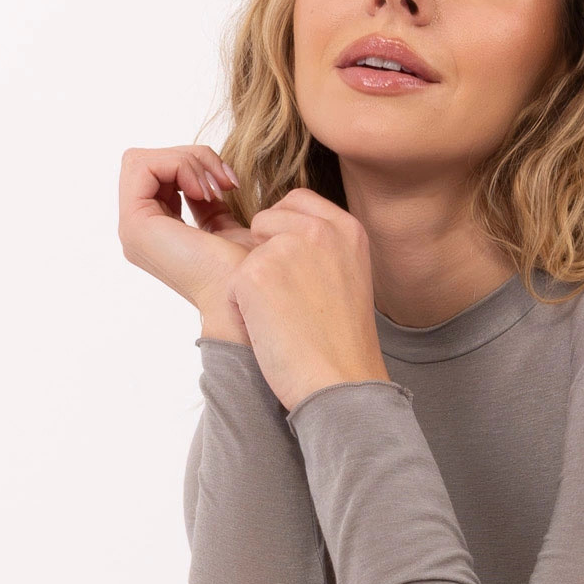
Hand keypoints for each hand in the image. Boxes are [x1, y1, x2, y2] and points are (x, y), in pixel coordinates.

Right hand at [118, 144, 254, 322]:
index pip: (158, 173)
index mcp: (155, 232)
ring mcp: (132, 229)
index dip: (194, 165)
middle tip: (225, 183)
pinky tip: (205, 193)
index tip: (229, 184)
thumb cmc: (246, 268)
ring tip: (218, 189)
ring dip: (188, 162)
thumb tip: (201, 181)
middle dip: (192, 159)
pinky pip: (143, 166)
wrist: (248, 293)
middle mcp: (138, 232)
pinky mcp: (134, 225)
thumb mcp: (223, 224)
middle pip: (148, 163)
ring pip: (143, 161)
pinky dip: (179, 166)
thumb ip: (204, 201)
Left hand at [228, 189, 390, 412]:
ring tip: (285, 318)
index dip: (285, 231)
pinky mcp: (254, 273)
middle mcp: (317, 229)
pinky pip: (232, 282)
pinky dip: (243, 309)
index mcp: (346, 228)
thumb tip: (285, 236)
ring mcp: (284, 248)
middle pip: (266, 219)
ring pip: (247, 252)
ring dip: (255, 284)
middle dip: (266, 254)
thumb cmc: (344, 344)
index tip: (295, 269)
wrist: (341, 383)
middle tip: (292, 300)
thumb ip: (323, 248)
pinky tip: (270, 330)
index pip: (298, 201)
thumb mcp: (350, 277)